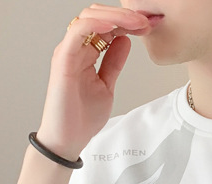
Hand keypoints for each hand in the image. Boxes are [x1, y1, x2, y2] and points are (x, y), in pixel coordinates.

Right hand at [37, 4, 152, 160]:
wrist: (67, 140)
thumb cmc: (81, 118)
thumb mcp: (106, 85)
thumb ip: (114, 62)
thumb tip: (126, 40)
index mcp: (85, 52)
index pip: (106, 25)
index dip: (128, 22)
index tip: (148, 26)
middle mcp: (75, 48)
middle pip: (98, 15)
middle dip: (124, 15)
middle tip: (146, 21)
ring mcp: (68, 52)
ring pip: (89, 18)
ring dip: (115, 16)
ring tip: (136, 22)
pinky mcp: (63, 60)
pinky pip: (77, 32)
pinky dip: (95, 25)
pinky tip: (114, 26)